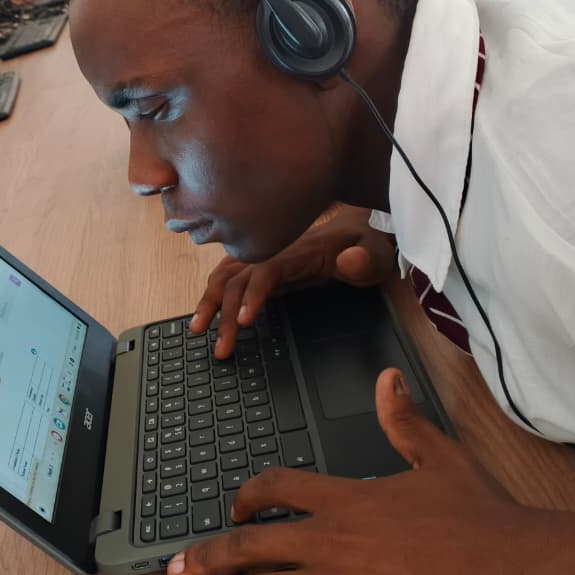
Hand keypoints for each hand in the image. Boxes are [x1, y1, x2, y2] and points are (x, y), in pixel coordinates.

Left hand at [165, 369, 556, 574]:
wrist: (520, 573)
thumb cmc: (485, 519)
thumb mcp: (440, 459)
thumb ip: (402, 422)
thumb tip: (386, 381)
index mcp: (345, 498)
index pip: (273, 488)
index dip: (244, 499)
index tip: (231, 510)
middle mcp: (326, 540)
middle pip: (245, 545)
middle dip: (203, 558)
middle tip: (173, 570)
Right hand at [190, 205, 394, 357]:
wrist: (362, 227)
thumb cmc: (369, 245)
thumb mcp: (377, 254)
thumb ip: (364, 260)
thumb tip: (348, 260)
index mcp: (298, 251)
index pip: (265, 271)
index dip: (251, 295)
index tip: (243, 322)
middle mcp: (275, 250)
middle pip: (237, 277)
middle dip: (222, 312)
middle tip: (220, 347)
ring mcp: (266, 254)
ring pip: (226, 274)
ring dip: (209, 301)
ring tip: (197, 330)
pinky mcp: (264, 261)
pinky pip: (230, 272)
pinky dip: (214, 290)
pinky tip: (206, 309)